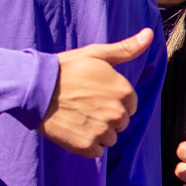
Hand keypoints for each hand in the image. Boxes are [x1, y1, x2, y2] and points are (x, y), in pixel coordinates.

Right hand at [38, 29, 152, 157]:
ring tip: (78, 116)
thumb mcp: (97, 54)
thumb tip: (149, 34)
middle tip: (85, 104)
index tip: (96, 94)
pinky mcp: (86, 146)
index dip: (114, 100)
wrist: (35, 88)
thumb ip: (127, 48)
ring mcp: (102, 131)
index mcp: (123, 91)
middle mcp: (117, 112)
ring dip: (97, 132)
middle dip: (107, 116)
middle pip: (121, 123)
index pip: (130, 105)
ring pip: (110, 138)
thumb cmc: (67, 69)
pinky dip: (86, 144)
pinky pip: (96, 151)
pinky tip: (73, 128)